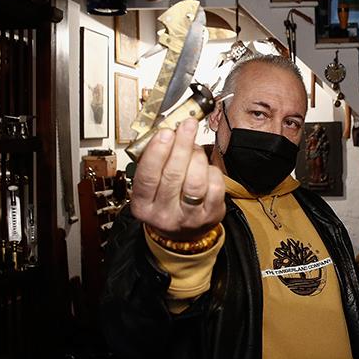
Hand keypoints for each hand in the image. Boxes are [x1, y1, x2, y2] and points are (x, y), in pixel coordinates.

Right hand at [130, 117, 225, 241]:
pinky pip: (214, 186)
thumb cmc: (165, 201)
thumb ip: (155, 161)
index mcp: (143, 206)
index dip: (157, 152)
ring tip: (195, 147)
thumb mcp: (151, 186)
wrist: (182, 232)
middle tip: (187, 126)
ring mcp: (189, 217)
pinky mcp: (210, 215)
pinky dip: (211, 170)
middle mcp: (164, 215)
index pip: (147, 177)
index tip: (165, 132)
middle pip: (173, 176)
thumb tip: (169, 132)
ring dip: (197, 157)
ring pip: (195, 181)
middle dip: (181, 146)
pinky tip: (205, 167)